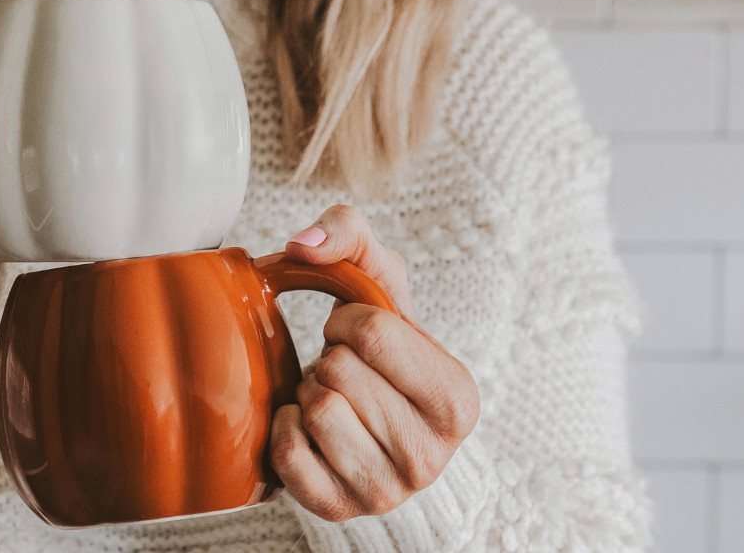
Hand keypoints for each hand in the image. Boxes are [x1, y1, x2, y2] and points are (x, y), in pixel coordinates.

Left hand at [269, 205, 479, 520]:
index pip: (373, 334)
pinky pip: (287, 454)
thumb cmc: (378, 351)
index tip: (355, 337)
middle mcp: (431, 457)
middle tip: (344, 376)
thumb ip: (349, 235)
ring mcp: (386, 491)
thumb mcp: (377, 281)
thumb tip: (303, 244)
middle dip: (328, 361)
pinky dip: (284, 429)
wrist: (363, 421)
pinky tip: (307, 428)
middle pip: (338, 374)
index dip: (347, 322)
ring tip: (331, 400)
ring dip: (308, 395)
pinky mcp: (338, 509)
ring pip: (315, 412)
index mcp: (459, 400)